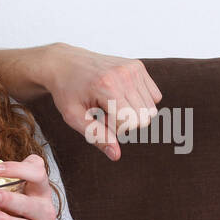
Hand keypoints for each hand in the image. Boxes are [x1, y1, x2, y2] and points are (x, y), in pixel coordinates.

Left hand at [40, 43, 162, 160]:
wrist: (65, 63)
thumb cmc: (67, 91)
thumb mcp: (73, 117)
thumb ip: (96, 136)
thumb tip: (116, 155)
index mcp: (107, 88)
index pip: (131, 123)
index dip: (116, 129)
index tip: (100, 120)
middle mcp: (124, 75)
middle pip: (144, 117)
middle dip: (126, 122)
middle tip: (104, 113)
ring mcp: (133, 68)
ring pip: (151, 108)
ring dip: (132, 112)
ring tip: (110, 104)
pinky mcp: (138, 66)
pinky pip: (154, 96)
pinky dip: (140, 101)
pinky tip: (120, 96)